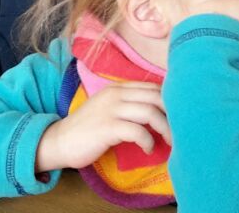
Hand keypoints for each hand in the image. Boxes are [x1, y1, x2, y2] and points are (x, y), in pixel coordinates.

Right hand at [34, 81, 170, 172]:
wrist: (60, 141)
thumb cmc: (87, 128)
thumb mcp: (108, 109)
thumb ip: (128, 105)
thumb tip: (158, 112)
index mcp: (117, 88)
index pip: (153, 87)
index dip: (170, 102)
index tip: (177, 118)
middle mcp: (115, 95)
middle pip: (156, 97)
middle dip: (172, 114)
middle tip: (178, 131)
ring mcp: (110, 110)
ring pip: (150, 113)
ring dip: (165, 129)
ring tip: (168, 142)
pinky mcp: (107, 128)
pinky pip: (137, 131)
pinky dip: (148, 141)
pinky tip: (148, 149)